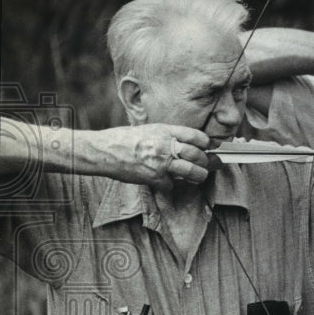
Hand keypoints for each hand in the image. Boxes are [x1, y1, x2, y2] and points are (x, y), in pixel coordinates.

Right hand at [97, 124, 218, 189]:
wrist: (103, 151)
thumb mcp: (149, 130)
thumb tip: (187, 143)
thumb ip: (168, 136)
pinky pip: (172, 184)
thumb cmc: (124, 139)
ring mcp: (161, 163)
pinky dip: (172, 184)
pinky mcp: (154, 178)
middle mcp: (166, 146)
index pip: (196, 136)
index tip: (210, 147)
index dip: (206, 143)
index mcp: (165, 131)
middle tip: (210, 164)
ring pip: (192, 171)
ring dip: (199, 175)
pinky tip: (168, 181)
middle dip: (207, 161)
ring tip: (200, 176)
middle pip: (198, 155)